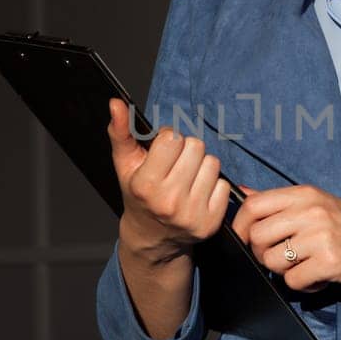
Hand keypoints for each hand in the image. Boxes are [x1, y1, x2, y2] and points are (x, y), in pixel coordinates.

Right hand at [106, 98, 228, 262]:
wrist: (152, 236)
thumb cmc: (139, 194)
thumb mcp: (125, 164)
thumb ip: (120, 131)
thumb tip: (116, 103)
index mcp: (146, 185)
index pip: (172, 138)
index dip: (169, 139)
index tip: (163, 151)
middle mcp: (169, 201)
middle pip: (196, 147)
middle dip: (186, 151)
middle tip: (176, 165)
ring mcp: (191, 214)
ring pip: (212, 163)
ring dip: (201, 166)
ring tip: (187, 178)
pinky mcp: (210, 224)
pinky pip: (224, 185)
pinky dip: (214, 185)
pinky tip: (198, 193)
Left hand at [230, 183, 340, 294]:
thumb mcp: (319, 205)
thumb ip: (280, 202)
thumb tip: (242, 192)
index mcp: (306, 194)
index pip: (253, 205)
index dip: (240, 225)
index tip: (246, 240)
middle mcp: (312, 211)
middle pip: (256, 236)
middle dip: (262, 254)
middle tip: (285, 259)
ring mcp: (321, 236)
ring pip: (271, 261)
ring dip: (285, 272)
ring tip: (308, 267)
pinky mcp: (330, 262)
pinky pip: (294, 281)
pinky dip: (305, 286)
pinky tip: (321, 278)